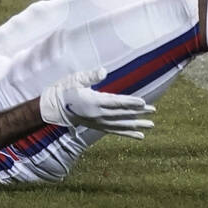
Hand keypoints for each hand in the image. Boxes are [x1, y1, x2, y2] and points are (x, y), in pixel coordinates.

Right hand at [39, 68, 154, 138]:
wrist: (53, 107)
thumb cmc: (65, 90)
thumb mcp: (76, 80)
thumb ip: (91, 76)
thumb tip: (103, 71)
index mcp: (94, 102)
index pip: (116, 103)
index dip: (130, 103)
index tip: (143, 103)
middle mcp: (98, 115)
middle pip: (122, 114)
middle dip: (138, 113)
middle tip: (153, 111)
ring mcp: (98, 122)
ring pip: (121, 125)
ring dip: (136, 125)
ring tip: (150, 126)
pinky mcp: (97, 126)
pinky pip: (115, 131)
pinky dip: (128, 133)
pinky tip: (139, 135)